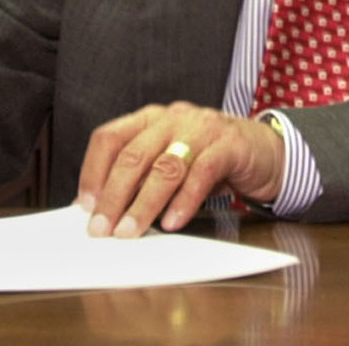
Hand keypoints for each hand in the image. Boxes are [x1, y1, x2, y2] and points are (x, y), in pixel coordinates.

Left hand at [76, 102, 284, 238]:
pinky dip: (185, 200)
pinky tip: (173, 222)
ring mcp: (202, 127)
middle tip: (102, 229)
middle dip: (114, 195)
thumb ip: (139, 178)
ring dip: (144, 203)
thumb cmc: (209, 158)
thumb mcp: (170, 162)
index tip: (84, 206)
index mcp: (151, 118)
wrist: (264, 150)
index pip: (110, 137)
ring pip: (166, 165)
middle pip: (134, 154)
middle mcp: (173, 118)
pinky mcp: (229, 144)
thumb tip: (98, 209)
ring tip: (131, 231)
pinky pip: (202, 172)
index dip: (93, 171)